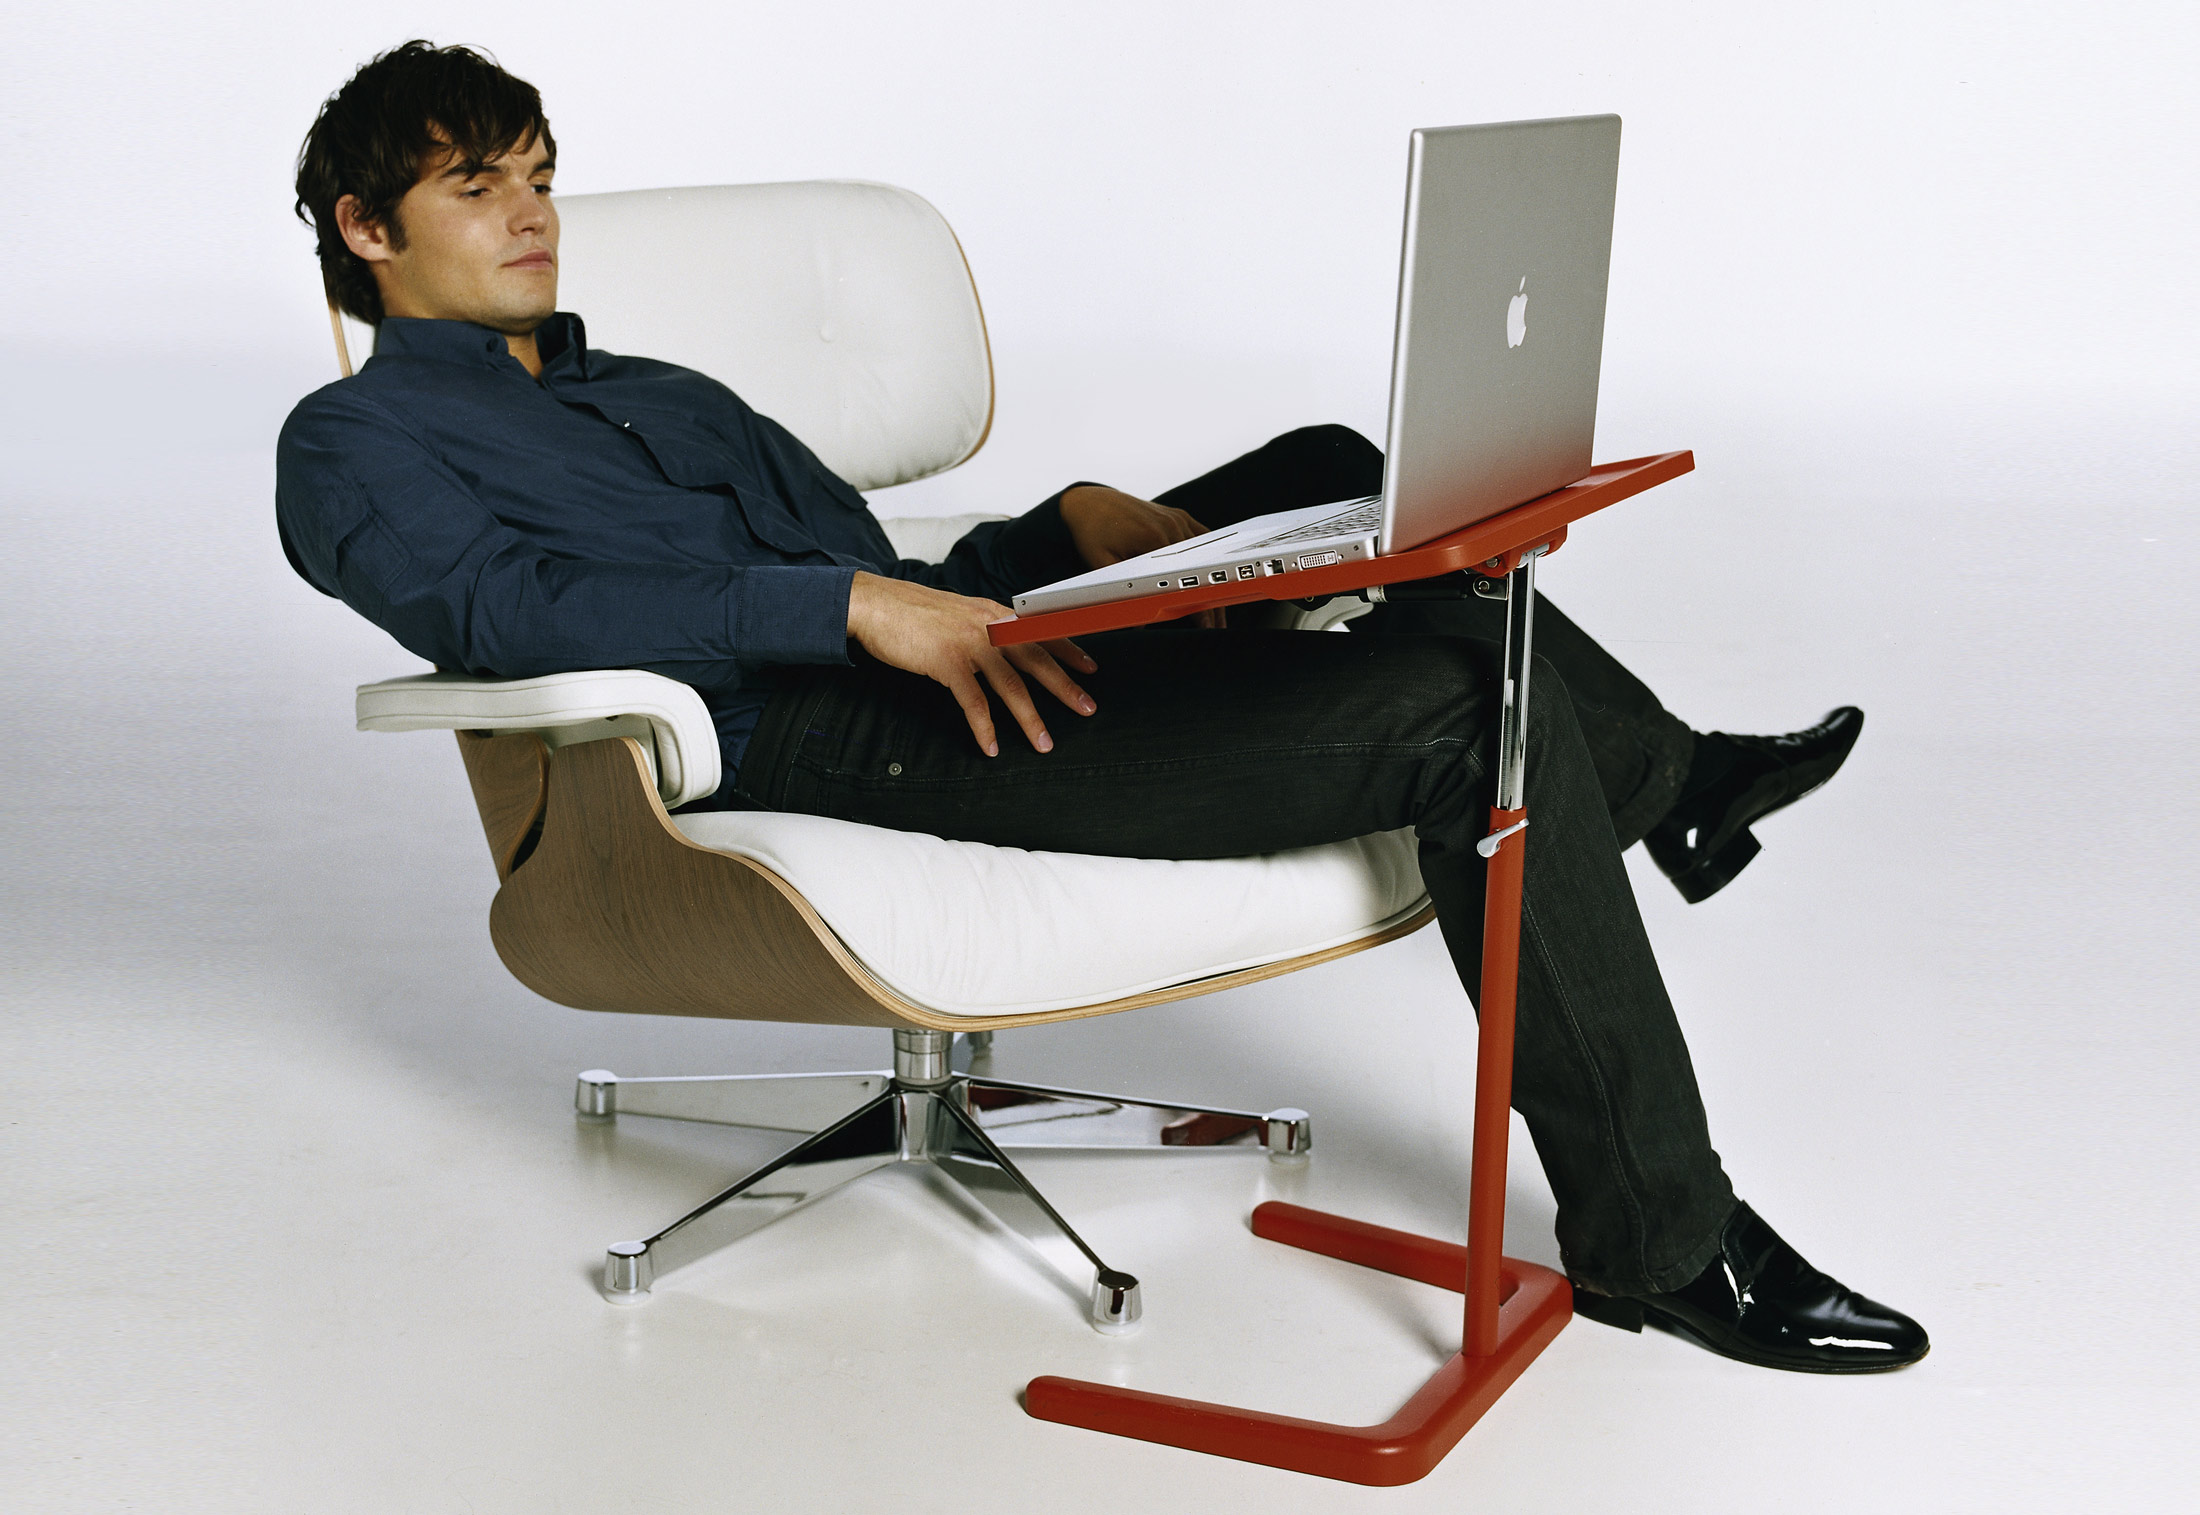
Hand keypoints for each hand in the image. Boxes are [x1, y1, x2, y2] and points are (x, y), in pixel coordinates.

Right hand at [845, 572, 1097, 755]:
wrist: (875, 603)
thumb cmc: (913, 612)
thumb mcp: (959, 612)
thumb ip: (984, 627)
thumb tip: (1004, 647)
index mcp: (993, 613)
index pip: (1042, 631)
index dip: (1069, 649)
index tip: (1091, 667)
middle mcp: (988, 625)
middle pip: (1036, 659)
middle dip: (1065, 687)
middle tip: (1087, 708)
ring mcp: (969, 643)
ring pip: (1010, 686)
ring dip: (1029, 718)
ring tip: (1043, 743)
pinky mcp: (946, 661)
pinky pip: (973, 701)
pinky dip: (984, 727)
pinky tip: (991, 745)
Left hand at [1060, 484, 1225, 628]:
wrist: (1088, 502)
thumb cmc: (1092, 532)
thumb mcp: (1100, 563)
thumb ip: (1119, 592)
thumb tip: (1139, 624)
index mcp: (1153, 539)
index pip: (1185, 577)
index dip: (1198, 604)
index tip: (1206, 624)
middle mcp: (1169, 526)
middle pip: (1201, 568)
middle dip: (1212, 598)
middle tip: (1216, 624)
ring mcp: (1176, 518)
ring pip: (1205, 555)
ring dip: (1212, 578)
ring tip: (1216, 604)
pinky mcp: (1177, 515)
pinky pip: (1201, 536)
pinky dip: (1208, 555)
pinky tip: (1212, 573)